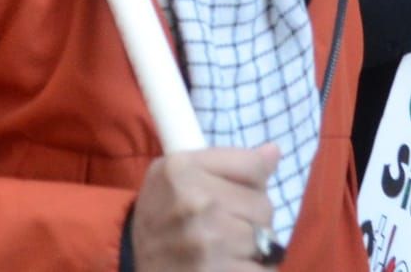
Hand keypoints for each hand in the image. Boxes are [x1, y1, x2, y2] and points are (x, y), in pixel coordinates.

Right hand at [130, 144, 281, 270]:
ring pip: (267, 240)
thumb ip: (227, 162)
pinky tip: (230, 268)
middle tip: (224, 229)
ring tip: (225, 251)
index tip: (233, 196)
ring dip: (253, 249)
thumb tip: (274, 151)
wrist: (136, 262)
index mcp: (182, 168)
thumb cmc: (162, 216)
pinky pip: (264, 271)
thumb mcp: (177, 175)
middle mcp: (195, 202)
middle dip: (251, 219)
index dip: (251, 184)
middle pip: (263, 206)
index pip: (252, 166)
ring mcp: (209, 242)